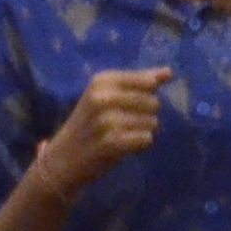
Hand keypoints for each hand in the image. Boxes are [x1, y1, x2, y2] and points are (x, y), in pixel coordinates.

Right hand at [36, 67, 166, 195]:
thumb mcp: (107, 97)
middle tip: (119, 125)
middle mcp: (102, 97)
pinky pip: (147, 139)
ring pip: (152, 123)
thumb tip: (169, 72)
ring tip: (118, 136)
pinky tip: (121, 148)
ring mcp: (107, 120)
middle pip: (153, 103)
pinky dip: (139, 146)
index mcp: (101, 81)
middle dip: (144, 116)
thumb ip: (139, 83)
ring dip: (140, 132)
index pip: (148, 82)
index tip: (123, 106)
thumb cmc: (89, 125)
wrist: (61, 159)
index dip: (145, 97)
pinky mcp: (112, 142)